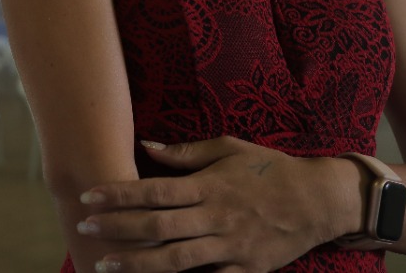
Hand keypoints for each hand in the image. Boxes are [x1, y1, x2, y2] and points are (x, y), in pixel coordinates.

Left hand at [77, 138, 344, 272]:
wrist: (320, 200)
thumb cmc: (269, 169)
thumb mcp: (229, 149)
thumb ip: (186, 152)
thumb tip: (147, 145)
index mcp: (209, 186)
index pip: (155, 190)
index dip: (119, 194)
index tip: (89, 196)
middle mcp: (216, 218)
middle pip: (158, 227)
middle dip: (118, 229)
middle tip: (86, 229)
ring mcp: (231, 248)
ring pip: (177, 260)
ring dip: (138, 264)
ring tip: (106, 265)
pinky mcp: (246, 271)